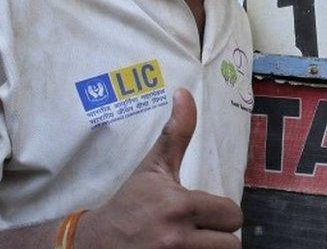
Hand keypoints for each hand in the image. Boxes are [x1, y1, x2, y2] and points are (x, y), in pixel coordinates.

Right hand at [78, 88, 242, 247]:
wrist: (94, 242)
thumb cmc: (129, 203)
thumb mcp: (153, 167)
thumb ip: (176, 133)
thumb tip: (184, 93)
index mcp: (179, 205)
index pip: (232, 216)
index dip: (223, 213)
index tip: (207, 212)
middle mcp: (177, 238)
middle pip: (231, 244)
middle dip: (220, 236)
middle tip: (203, 230)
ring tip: (195, 241)